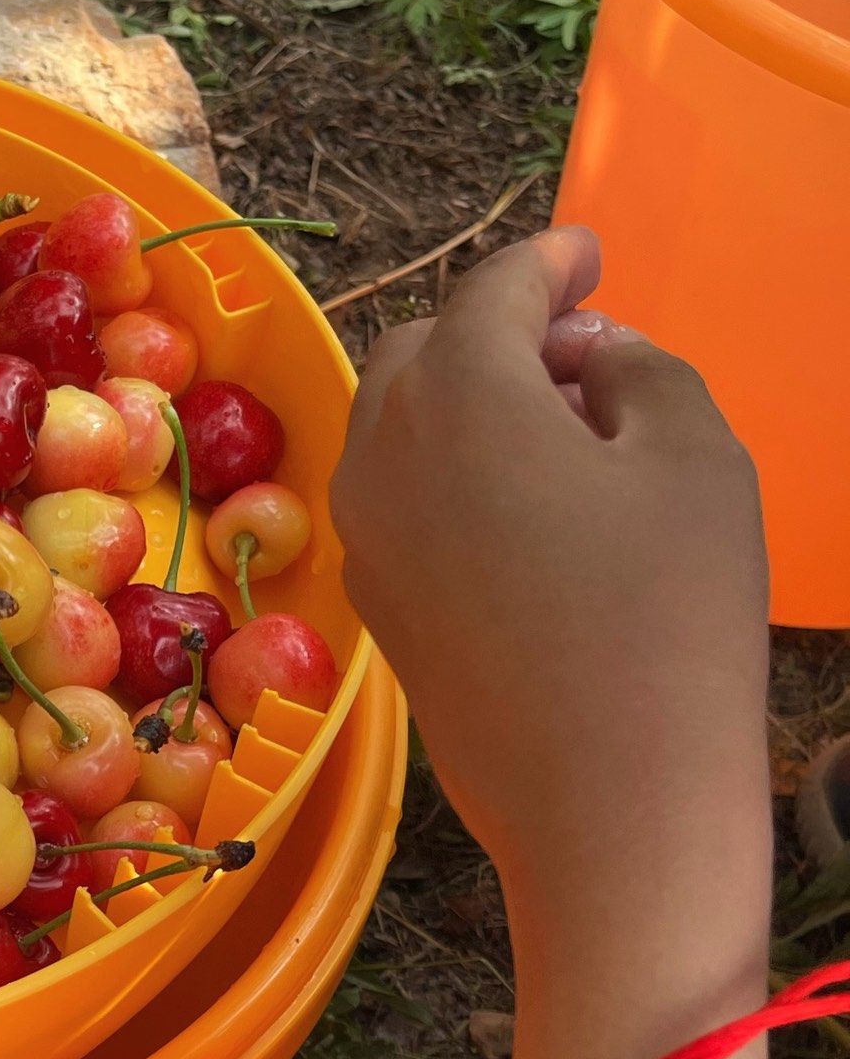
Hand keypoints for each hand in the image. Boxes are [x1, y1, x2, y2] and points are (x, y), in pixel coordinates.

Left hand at [332, 227, 770, 982]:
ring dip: (465, 405)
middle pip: (422, 353)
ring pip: (397, 431)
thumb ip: (641, 369)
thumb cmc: (670, 618)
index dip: (547, 261)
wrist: (607, 805)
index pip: (494, 291)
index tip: (584, 253)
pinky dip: (448, 476)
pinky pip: (398, 506)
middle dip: (495, 332)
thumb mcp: (695, 456)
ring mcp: (365, 540)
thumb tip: (589, 356)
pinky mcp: (375, 613)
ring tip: (564, 431)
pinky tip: (523, 509)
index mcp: (456, 391)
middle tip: (581, 348)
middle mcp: (381, 454)